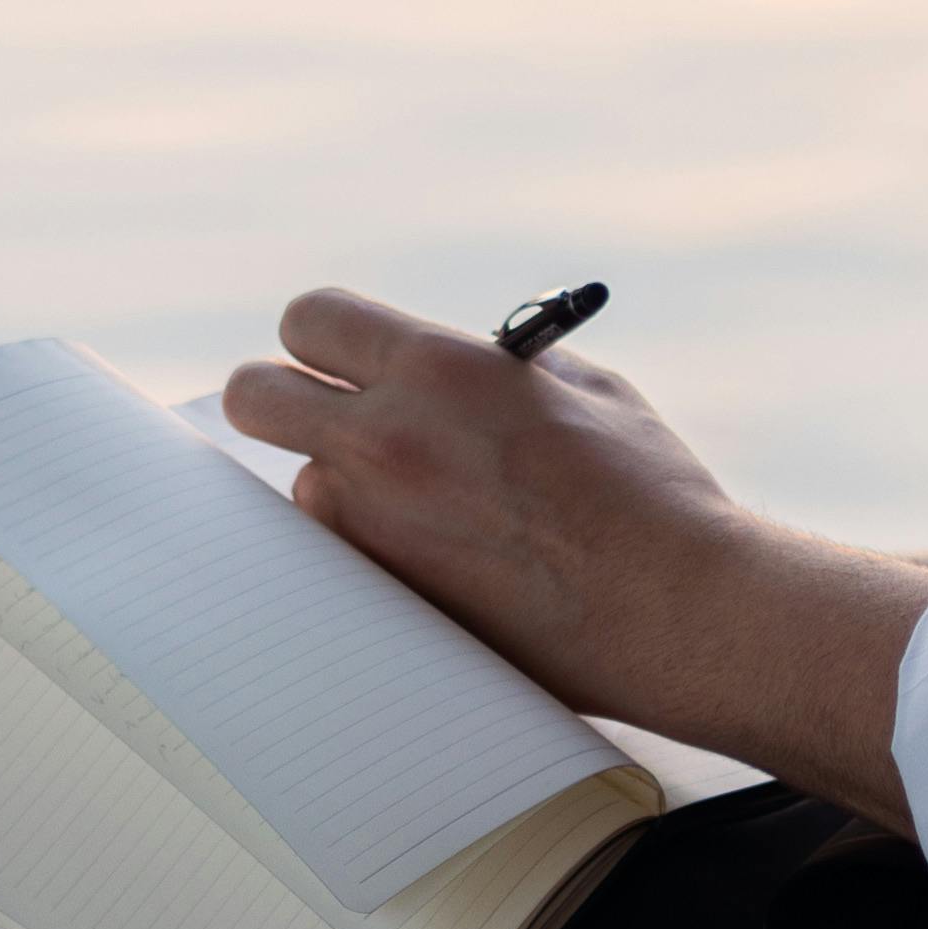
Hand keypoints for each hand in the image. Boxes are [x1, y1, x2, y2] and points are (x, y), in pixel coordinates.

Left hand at [216, 288, 927, 828]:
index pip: (310, 318)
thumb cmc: (648, 493)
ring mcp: (372, 527)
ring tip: (426, 512)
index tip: (342, 356)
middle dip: (276, 398)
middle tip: (319, 416)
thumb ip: (495, 366)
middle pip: (251, 396)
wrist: (676, 610)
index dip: (323, 337)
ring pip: (300, 487)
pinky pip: (334, 561)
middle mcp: (384, 441)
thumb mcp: (583, 388)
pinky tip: (437, 561)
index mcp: (438, 368)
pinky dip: (368, 554)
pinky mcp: (382, 599)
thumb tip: (449, 363)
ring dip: (342, 490)